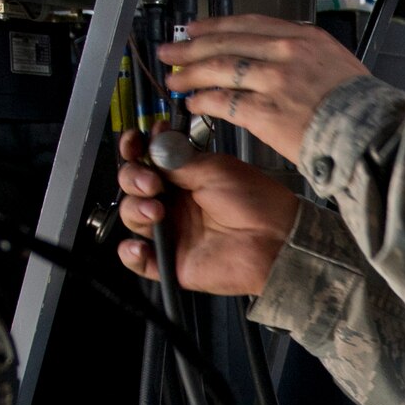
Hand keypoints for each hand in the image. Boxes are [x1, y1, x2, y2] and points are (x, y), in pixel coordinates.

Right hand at [116, 128, 300, 295]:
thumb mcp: (214, 169)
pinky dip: (130, 253)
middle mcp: (175, 203)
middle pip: (134, 187)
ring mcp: (172, 232)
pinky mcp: (172, 262)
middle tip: (151, 182)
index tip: (134, 142)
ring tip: (155, 210)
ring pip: (132, 217)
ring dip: (134, 209)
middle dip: (133, 178)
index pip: (147, 161)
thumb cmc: (255, 202)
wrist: (274, 238)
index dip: (134, 150)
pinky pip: (139, 261)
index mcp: (184, 177)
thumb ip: (177, 160)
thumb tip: (150, 148)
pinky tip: (138, 245)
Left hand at [155, 14, 367, 163]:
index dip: (216, 26)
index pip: (248, 24)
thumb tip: (275, 57)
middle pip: (226, 43)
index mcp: (303, 37)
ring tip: (174, 80)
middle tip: (171, 52)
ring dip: (191, 74)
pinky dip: (204, 102)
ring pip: (220, 70)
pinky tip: (193, 105)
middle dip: (192, 47)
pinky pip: (224, 102)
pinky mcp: (266, 112)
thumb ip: (304, 55)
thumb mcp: (336, 63)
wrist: (372, 134)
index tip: (196, 29)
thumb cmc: (360, 108)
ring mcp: (274, 81)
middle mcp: (286, 52)